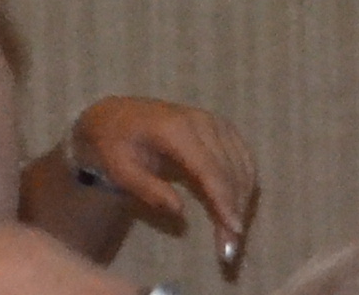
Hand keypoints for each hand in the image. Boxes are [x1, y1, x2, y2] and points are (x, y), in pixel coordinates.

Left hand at [47, 96, 259, 269]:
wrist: (114, 114)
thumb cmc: (113, 145)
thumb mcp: (120, 170)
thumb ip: (149, 190)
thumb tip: (181, 212)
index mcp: (176, 130)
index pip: (209, 168)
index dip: (223, 199)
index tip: (233, 229)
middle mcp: (203, 122)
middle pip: (229, 169)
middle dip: (234, 207)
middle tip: (231, 244)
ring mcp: (214, 121)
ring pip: (241, 162)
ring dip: (243, 197)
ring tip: (234, 229)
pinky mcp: (220, 126)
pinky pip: (242, 154)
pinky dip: (245, 180)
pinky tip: (241, 202)